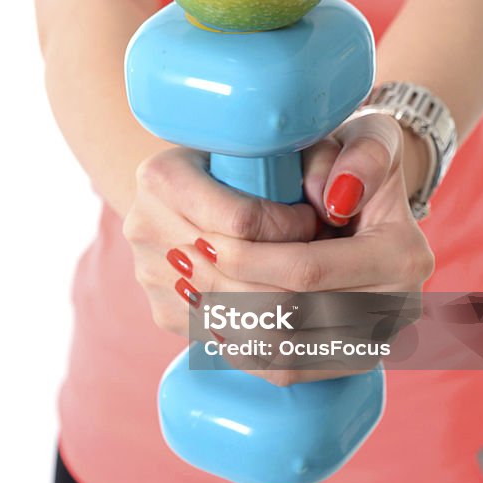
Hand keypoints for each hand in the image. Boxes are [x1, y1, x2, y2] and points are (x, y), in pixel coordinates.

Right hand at [122, 146, 317, 339]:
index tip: (313, 220)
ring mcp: (150, 275)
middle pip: (235, 272)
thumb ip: (310, 159)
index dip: (290, 227)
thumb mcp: (274, 146)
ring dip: (284, 308)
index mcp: (163, 177)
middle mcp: (145, 227)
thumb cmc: (240, 164)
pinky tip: (298, 318)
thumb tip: (337, 202)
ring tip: (317, 286)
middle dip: (292, 271)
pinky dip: (266, 332)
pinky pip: (223, 337)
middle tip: (323, 259)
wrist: (188, 195)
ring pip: (231, 313)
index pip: (242, 221)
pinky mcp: (164, 313)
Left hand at [157, 113, 433, 385]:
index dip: (250, 257)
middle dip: (227, 289)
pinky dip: (241, 347)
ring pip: (283, 351)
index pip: (309, 269)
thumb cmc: (358, 165)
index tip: (203, 237)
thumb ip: (360, 157)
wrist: (371, 205)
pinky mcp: (348, 363)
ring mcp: (375, 343)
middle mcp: (398, 308)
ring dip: (226, 321)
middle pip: (291, 315)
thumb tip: (333, 199)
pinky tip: (209, 316)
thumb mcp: (368, 139)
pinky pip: (285, 370)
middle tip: (181, 263)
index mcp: (403, 255)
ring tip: (187, 288)